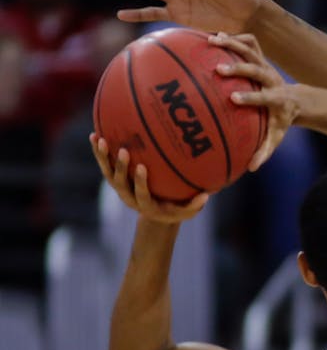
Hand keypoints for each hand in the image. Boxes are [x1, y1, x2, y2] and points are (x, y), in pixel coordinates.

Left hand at [91, 134, 207, 222]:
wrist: (154, 215)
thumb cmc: (174, 211)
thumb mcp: (186, 212)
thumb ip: (195, 205)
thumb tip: (207, 196)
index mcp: (144, 205)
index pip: (140, 192)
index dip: (139, 181)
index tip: (142, 167)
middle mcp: (128, 196)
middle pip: (119, 182)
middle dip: (120, 166)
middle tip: (124, 150)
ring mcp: (119, 187)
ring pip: (107, 171)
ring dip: (102, 156)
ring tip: (99, 139)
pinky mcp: (115, 178)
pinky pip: (104, 164)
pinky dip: (99, 151)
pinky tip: (95, 134)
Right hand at [210, 32, 296, 171]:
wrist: (294, 101)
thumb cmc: (280, 121)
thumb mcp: (276, 136)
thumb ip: (265, 151)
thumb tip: (251, 168)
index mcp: (277, 99)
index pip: (265, 97)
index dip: (250, 97)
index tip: (233, 99)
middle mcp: (272, 78)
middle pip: (257, 69)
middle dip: (239, 69)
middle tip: (218, 69)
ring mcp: (266, 65)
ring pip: (251, 49)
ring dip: (232, 44)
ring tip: (210, 41)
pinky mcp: (261, 57)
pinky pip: (249, 42)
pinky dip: (233, 38)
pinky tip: (212, 37)